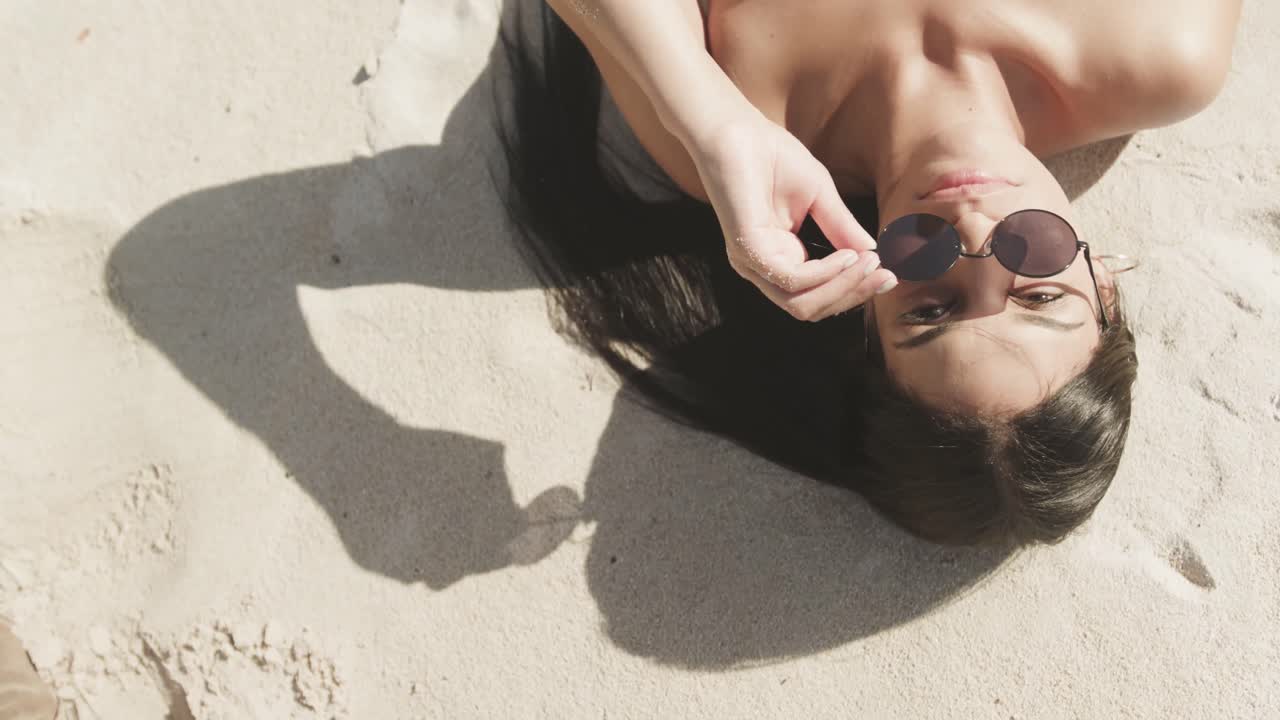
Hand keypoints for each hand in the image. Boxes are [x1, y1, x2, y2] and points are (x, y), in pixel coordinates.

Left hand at [687, 113, 896, 320]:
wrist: (737, 130)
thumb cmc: (773, 157)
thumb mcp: (820, 198)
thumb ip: (842, 229)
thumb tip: (873, 254)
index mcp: (779, 259)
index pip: (818, 295)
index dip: (855, 290)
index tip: (889, 274)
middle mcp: (764, 268)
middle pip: (812, 307)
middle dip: (854, 295)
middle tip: (885, 276)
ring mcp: (753, 263)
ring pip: (802, 303)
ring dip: (843, 288)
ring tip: (868, 264)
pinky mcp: (748, 250)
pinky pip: (792, 280)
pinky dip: (825, 273)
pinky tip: (846, 255)